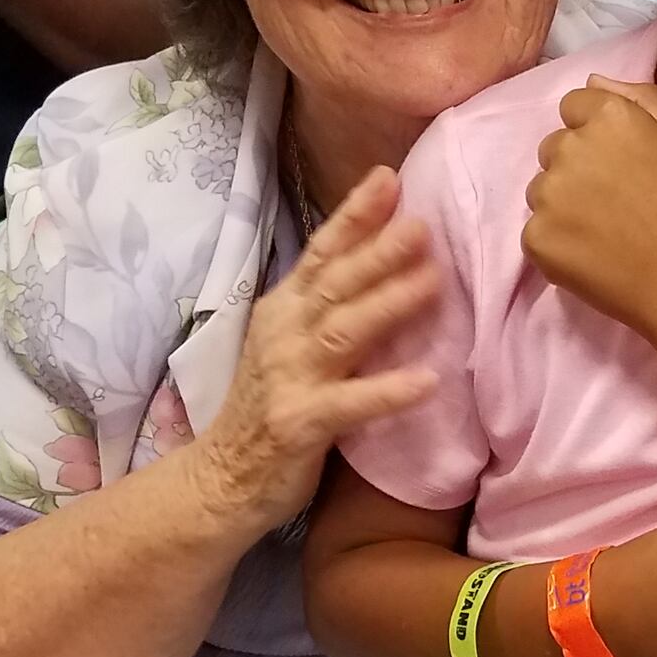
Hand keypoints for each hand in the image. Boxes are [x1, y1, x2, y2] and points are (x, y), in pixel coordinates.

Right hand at [185, 166, 437, 538]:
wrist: (222, 479)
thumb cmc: (270, 408)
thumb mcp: (291, 344)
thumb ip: (327, 306)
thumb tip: (383, 261)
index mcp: (284, 310)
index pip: (321, 252)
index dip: (354, 215)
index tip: (389, 178)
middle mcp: (284, 334)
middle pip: (336, 283)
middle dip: (379, 250)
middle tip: (423, 224)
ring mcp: (289, 377)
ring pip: (345, 330)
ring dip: (389, 303)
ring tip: (434, 281)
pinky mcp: (299, 423)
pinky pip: (350, 404)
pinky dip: (388, 391)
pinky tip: (428, 381)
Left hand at [524, 73, 656, 340]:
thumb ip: (639, 98)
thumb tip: (592, 78)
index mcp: (607, 116)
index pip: (575, 106)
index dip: (596, 133)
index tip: (619, 163)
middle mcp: (569, 146)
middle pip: (554, 147)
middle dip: (575, 167)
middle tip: (613, 201)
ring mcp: (547, 194)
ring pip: (541, 189)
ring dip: (562, 203)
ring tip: (603, 230)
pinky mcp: (535, 237)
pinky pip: (536, 231)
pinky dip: (557, 242)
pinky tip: (591, 254)